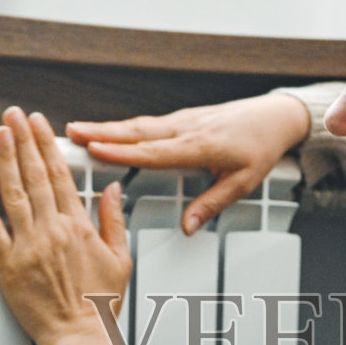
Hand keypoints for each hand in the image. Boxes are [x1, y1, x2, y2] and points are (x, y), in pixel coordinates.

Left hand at [0, 107, 132, 344]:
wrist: (80, 336)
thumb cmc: (99, 305)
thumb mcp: (120, 259)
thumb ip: (114, 221)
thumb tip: (113, 191)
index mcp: (78, 227)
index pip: (60, 174)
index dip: (48, 145)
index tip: (41, 125)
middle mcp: (51, 230)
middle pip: (34, 175)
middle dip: (23, 139)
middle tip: (14, 116)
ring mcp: (27, 246)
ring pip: (12, 193)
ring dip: (4, 159)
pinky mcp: (6, 264)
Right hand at [66, 92, 310, 235]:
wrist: (274, 116)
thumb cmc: (261, 148)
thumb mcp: (242, 183)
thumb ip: (211, 205)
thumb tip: (187, 227)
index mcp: (198, 147)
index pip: (153, 151)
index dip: (122, 152)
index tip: (95, 150)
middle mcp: (185, 130)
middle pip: (136, 132)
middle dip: (101, 133)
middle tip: (71, 133)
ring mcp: (182, 121)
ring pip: (139, 125)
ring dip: (107, 127)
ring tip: (79, 129)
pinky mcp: (183, 118)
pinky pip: (148, 123)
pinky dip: (125, 127)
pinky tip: (110, 130)